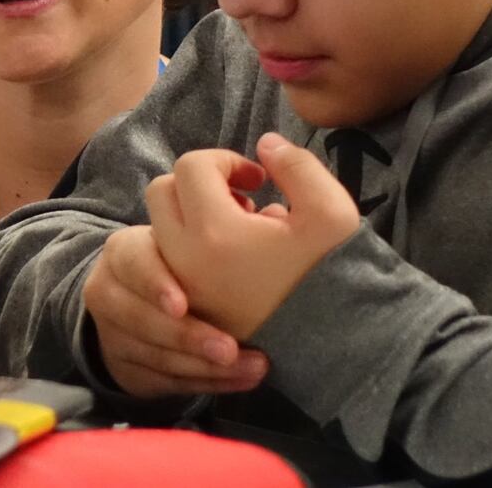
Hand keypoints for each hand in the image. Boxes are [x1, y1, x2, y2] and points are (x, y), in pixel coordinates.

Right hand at [82, 226, 268, 396]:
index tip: (183, 304)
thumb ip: (220, 231)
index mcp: (124, 251)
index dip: (156, 285)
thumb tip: (275, 215)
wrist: (142, 300)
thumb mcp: (187, 240)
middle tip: (229, 349)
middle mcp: (108, 292)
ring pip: (156, 356)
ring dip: (207, 367)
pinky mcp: (126, 370)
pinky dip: (208, 383)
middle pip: (141, 319)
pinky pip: (166, 382)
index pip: (134, 263)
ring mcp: (113, 335)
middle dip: (188, 337)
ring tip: (253, 367)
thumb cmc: (180, 263)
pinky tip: (242, 380)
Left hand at [146, 133, 360, 340]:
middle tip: (242, 199)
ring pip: (160, 226)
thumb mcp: (331, 212)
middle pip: (163, 191)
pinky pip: (168, 258)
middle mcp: (184, 258)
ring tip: (239, 229)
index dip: (227, 160)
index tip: (258, 179)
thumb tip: (265, 144)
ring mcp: (180, 285)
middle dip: (199, 183)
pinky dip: (190, 244)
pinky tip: (233, 258)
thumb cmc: (330, 277)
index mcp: (214, 231)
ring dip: (192, 213)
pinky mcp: (185, 307)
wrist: (331, 347)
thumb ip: (297, 165)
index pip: (193, 166)